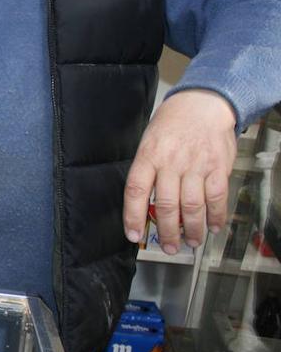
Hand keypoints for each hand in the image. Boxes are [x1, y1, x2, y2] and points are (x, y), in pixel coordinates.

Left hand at [124, 89, 236, 252]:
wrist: (203, 104)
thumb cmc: (172, 124)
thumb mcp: (149, 141)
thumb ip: (148, 170)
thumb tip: (144, 202)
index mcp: (148, 156)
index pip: (136, 190)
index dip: (133, 216)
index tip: (133, 235)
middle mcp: (171, 163)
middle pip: (167, 205)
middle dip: (167, 232)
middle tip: (168, 247)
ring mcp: (196, 166)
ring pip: (192, 206)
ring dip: (192, 229)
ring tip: (190, 243)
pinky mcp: (218, 168)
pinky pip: (217, 198)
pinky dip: (215, 216)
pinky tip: (212, 227)